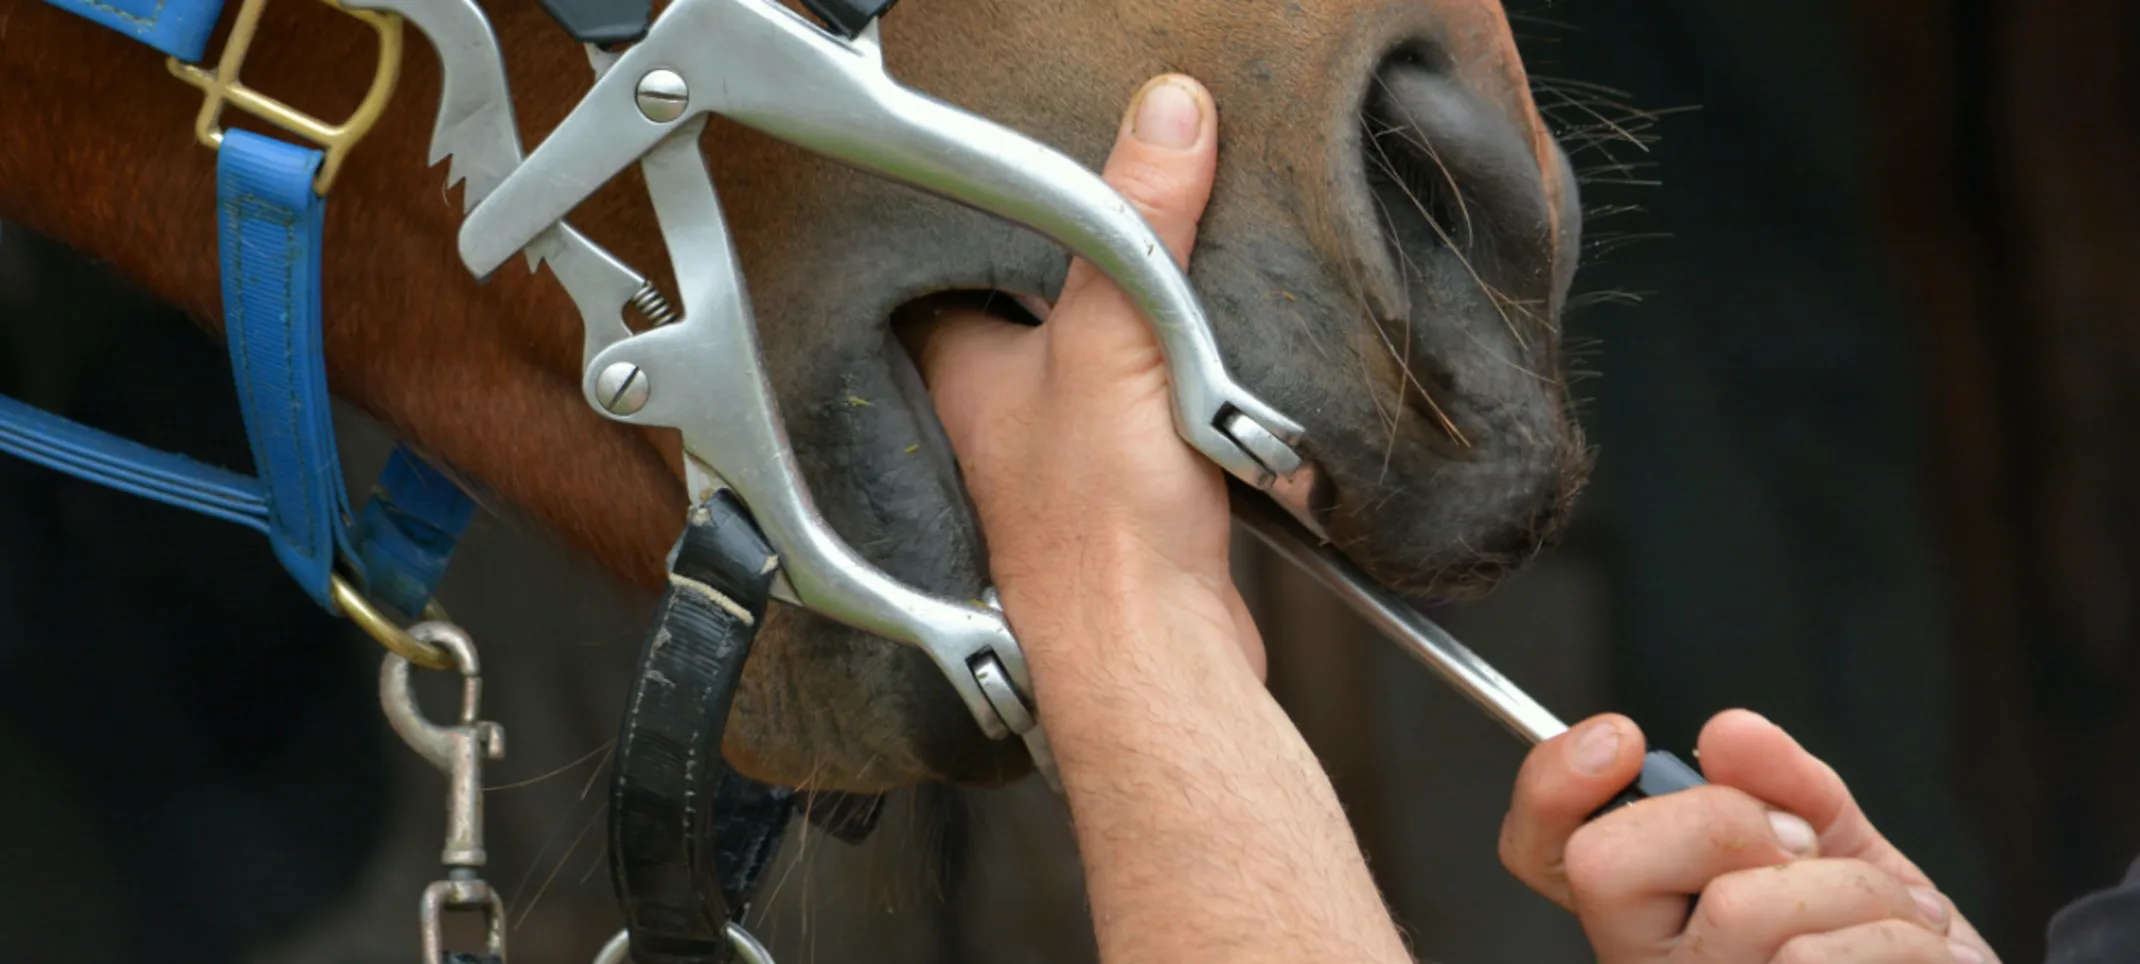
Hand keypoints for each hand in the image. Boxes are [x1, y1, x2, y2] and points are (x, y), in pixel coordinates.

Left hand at [905, 74, 1263, 677]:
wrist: (1157, 658)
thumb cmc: (1099, 533)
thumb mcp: (1120, 339)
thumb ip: (1140, 223)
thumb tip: (1166, 117)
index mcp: (962, 371)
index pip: (954, 261)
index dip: (993, 211)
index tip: (1041, 168)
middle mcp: (998, 420)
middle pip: (1036, 310)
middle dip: (1087, 271)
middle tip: (1133, 222)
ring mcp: (1061, 465)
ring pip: (1101, 367)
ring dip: (1149, 341)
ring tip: (1184, 303)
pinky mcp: (1127, 504)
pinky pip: (1157, 424)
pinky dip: (1191, 403)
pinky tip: (1218, 391)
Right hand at [1498, 709, 1998, 962]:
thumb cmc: (1886, 941)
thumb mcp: (1840, 844)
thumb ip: (1785, 783)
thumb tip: (1731, 734)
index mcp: (1649, 909)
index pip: (1541, 849)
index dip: (1550, 784)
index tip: (1624, 738)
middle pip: (1604, 862)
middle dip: (1728, 820)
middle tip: (1804, 848)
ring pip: (1736, 907)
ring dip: (1858, 890)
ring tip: (1896, 919)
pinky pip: (1820, 957)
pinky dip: (1904, 939)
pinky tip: (1914, 958)